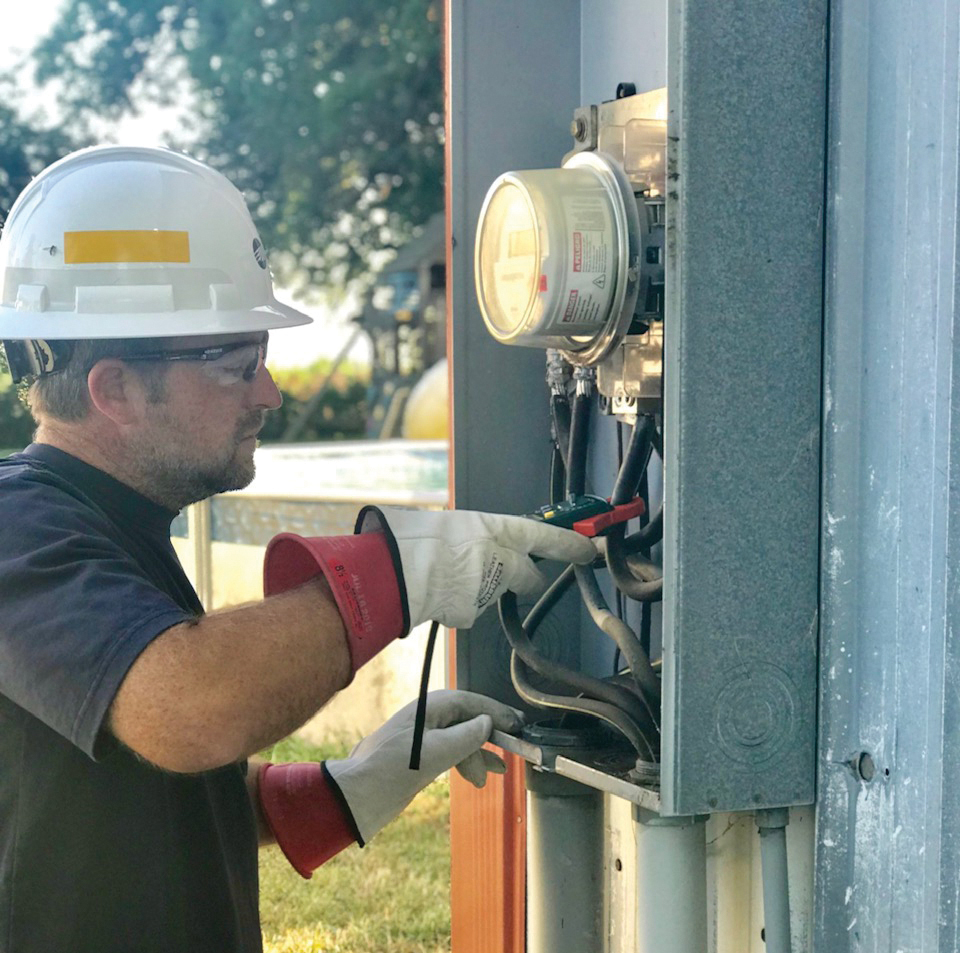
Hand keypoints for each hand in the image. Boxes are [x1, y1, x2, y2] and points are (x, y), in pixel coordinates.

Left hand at [324, 689, 522, 843]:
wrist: (356, 797)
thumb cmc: (390, 770)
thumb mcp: (434, 753)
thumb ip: (465, 736)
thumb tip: (486, 724)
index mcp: (429, 708)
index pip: (471, 702)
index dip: (496, 712)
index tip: (517, 723)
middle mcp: (428, 719)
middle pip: (468, 720)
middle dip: (489, 736)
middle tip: (513, 748)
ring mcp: (424, 738)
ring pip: (461, 739)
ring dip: (479, 755)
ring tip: (496, 773)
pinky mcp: (420, 758)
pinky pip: (451, 753)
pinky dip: (466, 763)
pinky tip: (477, 777)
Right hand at [357, 506, 598, 629]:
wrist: (394, 571)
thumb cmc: (415, 539)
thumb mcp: (453, 523)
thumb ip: (477, 535)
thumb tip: (482, 539)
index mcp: (496, 529)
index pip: (546, 536)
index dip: (571, 543)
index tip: (590, 547)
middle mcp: (500, 560)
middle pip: (529, 576)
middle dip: (522, 576)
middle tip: (500, 568)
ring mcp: (488, 590)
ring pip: (494, 591)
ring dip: (479, 586)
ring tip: (447, 575)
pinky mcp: (472, 613)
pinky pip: (470, 607)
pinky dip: (459, 601)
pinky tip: (439, 591)